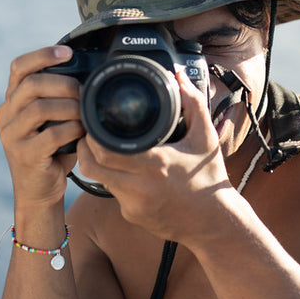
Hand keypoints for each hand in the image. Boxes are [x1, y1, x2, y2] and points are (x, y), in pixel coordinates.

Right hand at [0, 46, 84, 206]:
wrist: (41, 191)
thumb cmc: (53, 151)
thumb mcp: (52, 119)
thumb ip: (57, 97)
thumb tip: (87, 73)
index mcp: (11, 101)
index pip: (19, 67)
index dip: (43, 55)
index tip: (67, 52)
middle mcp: (5, 115)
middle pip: (31, 84)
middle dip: (63, 83)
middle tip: (83, 90)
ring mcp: (11, 136)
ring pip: (40, 107)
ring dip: (69, 107)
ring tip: (85, 112)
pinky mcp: (24, 155)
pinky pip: (51, 134)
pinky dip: (71, 129)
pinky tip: (82, 132)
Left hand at [75, 70, 233, 241]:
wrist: (215, 222)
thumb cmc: (210, 177)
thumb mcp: (205, 136)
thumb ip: (192, 102)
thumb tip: (179, 76)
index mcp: (155, 164)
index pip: (104, 150)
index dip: (91, 137)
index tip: (92, 123)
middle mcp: (139, 187)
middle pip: (92, 166)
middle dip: (85, 149)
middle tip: (88, 134)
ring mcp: (133, 205)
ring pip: (99, 181)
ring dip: (97, 164)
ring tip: (102, 148)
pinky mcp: (132, 216)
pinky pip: (113, 194)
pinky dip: (115, 180)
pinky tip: (126, 171)